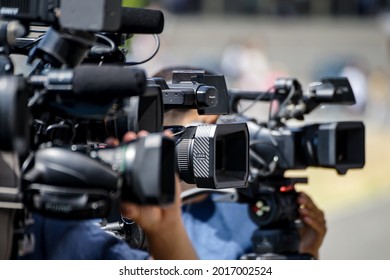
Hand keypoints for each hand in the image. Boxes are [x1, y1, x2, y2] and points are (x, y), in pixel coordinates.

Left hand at [117, 130, 196, 259]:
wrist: (165, 220)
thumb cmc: (146, 215)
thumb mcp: (134, 213)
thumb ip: (129, 210)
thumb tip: (124, 205)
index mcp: (125, 178)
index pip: (118, 159)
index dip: (114, 150)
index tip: (113, 143)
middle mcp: (137, 170)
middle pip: (131, 150)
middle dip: (129, 140)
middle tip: (129, 137)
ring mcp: (151, 167)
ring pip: (147, 149)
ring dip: (145, 138)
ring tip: (143, 134)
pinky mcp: (166, 167)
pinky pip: (165, 153)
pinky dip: (166, 141)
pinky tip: (166, 135)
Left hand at [297, 192, 326, 258]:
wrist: (305, 247)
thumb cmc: (301, 232)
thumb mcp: (296, 219)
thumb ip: (294, 210)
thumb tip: (287, 199)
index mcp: (313, 211)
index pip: (310, 201)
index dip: (305, 197)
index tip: (299, 192)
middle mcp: (319, 216)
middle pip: (314, 207)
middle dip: (306, 202)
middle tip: (299, 199)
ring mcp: (322, 224)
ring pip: (316, 216)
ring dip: (308, 212)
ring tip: (301, 209)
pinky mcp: (322, 232)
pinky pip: (318, 226)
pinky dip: (312, 222)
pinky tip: (306, 219)